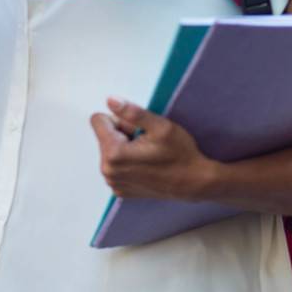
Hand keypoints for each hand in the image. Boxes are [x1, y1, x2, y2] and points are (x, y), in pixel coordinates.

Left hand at [91, 97, 214, 200]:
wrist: (193, 182)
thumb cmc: (180, 154)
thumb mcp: (160, 126)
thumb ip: (132, 113)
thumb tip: (111, 101)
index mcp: (114, 153)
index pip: (98, 121)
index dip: (119, 119)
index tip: (137, 128)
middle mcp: (108, 170)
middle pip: (105, 137)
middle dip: (123, 135)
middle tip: (147, 142)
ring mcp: (113, 182)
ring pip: (110, 151)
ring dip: (126, 149)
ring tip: (148, 154)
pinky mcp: (120, 189)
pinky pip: (116, 167)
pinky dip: (128, 163)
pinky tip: (146, 166)